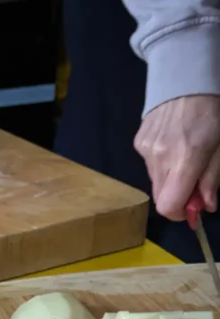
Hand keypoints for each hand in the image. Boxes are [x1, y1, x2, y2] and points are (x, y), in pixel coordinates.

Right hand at [135, 95, 219, 220]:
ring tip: (186, 153)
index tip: (195, 207)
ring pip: (156, 181)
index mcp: (184, 159)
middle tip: (196, 181)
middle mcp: (159, 158)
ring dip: (171, 178)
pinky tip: (173, 141)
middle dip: (179, 196)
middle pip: (162, 198)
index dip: (181, 213)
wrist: (186, 71)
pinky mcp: (139, 142)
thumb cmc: (212, 107)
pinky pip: (150, 164)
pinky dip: (163, 162)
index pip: (168, 207)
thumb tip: (206, 206)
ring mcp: (145, 150)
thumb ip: (212, 177)